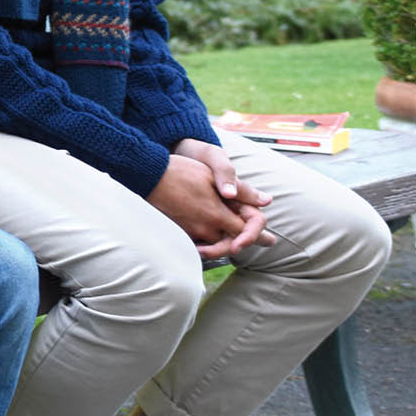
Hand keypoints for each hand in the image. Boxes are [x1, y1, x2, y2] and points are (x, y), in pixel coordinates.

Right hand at [148, 155, 271, 259]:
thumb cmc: (179, 170)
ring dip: (225, 242)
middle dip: (244, 243)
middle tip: (263, 243)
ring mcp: (190, 231)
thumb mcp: (212, 174)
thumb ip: (241, 190)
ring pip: (214, 244)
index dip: (258, 236)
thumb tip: (266, 201)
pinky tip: (209, 238)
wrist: (147, 175)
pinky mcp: (178, 231)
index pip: (245, 231)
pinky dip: (207, 242)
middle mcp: (205, 227)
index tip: (269, 240)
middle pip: (231, 243)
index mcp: (216, 213)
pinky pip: (197, 242)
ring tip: (235, 241)